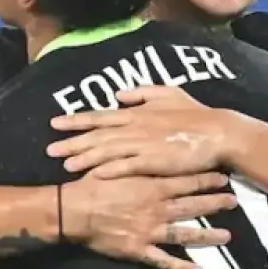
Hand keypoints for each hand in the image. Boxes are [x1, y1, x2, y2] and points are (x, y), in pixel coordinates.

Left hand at [48, 86, 236, 178]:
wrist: (218, 132)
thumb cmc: (195, 114)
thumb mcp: (168, 94)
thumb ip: (141, 93)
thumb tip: (118, 94)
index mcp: (137, 112)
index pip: (100, 117)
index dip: (77, 120)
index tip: (55, 122)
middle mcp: (135, 127)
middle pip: (97, 135)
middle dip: (72, 141)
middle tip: (49, 149)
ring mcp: (144, 144)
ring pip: (108, 151)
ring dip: (85, 157)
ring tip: (65, 164)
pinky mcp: (155, 161)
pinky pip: (127, 166)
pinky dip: (110, 170)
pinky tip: (94, 175)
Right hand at [61, 171, 236, 268]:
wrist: (73, 210)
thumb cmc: (92, 183)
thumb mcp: (115, 161)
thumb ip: (137, 157)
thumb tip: (152, 145)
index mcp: (152, 185)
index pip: (186, 180)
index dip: (207, 179)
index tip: (224, 177)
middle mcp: (157, 208)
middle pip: (191, 205)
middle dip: (214, 203)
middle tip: (234, 201)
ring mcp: (150, 230)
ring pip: (185, 233)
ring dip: (207, 235)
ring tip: (227, 236)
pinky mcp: (139, 249)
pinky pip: (163, 259)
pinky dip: (180, 266)